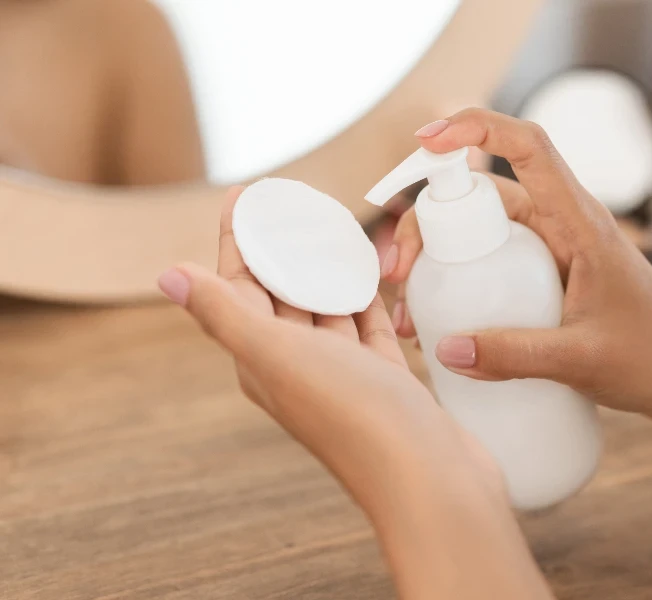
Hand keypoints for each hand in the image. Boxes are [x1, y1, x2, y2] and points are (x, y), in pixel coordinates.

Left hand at [157, 187, 503, 517]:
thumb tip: (165, 274)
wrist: (429, 479)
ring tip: (332, 227)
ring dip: (323, 270)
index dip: (237, 240)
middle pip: (281, 296)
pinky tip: (369, 272)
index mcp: (262, 362)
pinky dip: (364, 296)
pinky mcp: (384, 380)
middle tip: (293, 203)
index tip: (244, 194)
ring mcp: (343, 376)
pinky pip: (366, 326)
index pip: (237, 289)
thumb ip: (224, 315)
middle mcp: (297, 369)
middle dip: (281, 249)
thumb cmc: (354, 416)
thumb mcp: (280, 356)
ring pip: (325, 310)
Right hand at [383, 109, 651, 425]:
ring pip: (483, 236)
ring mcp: (554, 255)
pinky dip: (462, 285)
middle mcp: (563, 227)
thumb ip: (514, 356)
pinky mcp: (549, 282)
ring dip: (441, 260)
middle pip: (484, 197)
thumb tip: (443, 349)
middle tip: (400, 273)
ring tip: (411, 312)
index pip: (528, 146)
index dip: (476, 128)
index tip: (427, 141)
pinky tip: (442, 326)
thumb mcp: (582, 360)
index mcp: (580, 222)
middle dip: (432, 223)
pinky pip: (495, 268)